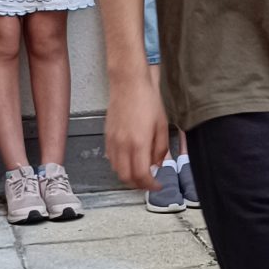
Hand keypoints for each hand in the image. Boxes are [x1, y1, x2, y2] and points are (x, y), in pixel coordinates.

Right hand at [105, 75, 170, 191]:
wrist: (129, 83)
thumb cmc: (147, 100)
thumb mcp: (162, 126)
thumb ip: (160, 148)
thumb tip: (157, 164)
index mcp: (138, 143)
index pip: (141, 175)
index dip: (150, 185)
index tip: (157, 185)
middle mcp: (123, 145)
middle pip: (126, 177)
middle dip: (138, 184)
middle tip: (149, 182)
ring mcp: (112, 141)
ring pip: (117, 170)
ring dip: (128, 176)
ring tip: (140, 171)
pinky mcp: (107, 136)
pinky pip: (111, 159)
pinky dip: (120, 165)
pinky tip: (129, 159)